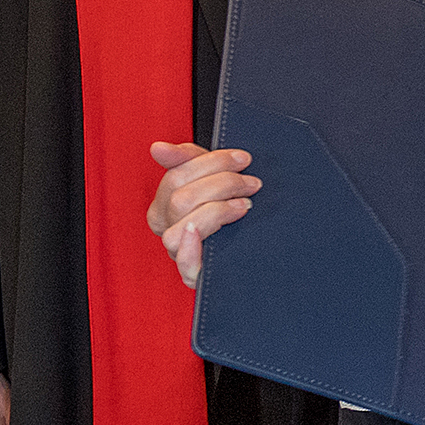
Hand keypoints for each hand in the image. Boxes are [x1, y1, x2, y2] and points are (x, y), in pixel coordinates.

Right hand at [146, 141, 256, 287]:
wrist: (267, 252)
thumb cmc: (236, 207)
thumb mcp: (215, 179)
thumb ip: (189, 160)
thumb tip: (157, 148)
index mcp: (166, 206)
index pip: (175, 177)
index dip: (211, 163)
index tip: (243, 158)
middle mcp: (169, 229)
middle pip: (181, 199)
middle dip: (222, 184)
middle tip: (252, 183)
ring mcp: (180, 253)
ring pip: (183, 226)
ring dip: (217, 211)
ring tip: (245, 205)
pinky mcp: (197, 275)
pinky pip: (185, 265)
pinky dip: (191, 248)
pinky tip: (205, 232)